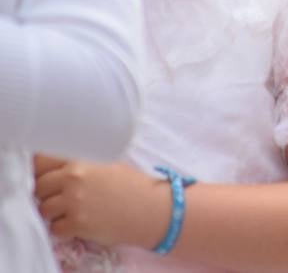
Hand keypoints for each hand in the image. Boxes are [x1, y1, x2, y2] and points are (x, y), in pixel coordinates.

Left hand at [34, 156, 169, 247]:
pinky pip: (54, 227)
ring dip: (53, 211)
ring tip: (72, 209)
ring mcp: (74, 201)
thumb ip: (80, 161)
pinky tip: (79, 220)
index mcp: (81, 158)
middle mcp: (74, 178)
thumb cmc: (132, 183)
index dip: (40, 168)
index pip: (41, 160)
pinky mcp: (76, 224)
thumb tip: (55, 165)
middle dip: (46, 191)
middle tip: (62, 194)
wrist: (150, 208)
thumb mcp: (108, 161)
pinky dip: (63, 227)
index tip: (46, 174)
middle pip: (38, 185)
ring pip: (43, 208)